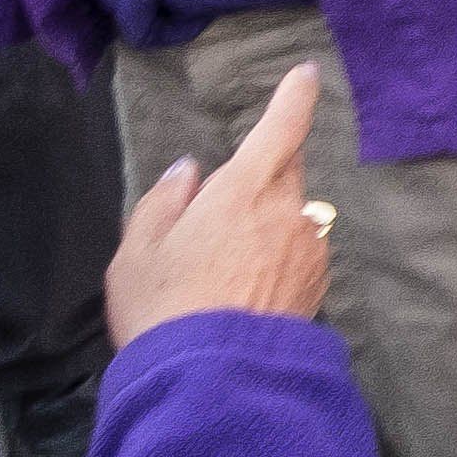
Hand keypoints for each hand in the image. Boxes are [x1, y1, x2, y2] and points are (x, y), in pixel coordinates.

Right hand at [103, 58, 332, 344]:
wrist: (211, 380)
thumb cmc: (163, 307)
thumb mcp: (138, 249)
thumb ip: (165, 200)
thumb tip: (190, 171)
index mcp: (246, 191)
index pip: (280, 128)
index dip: (293, 98)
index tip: (304, 76)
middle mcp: (289, 212)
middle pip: (284, 175)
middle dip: (259, 180)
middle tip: (216, 219)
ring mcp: (309, 251)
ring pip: (291, 219)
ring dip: (267, 228)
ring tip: (222, 273)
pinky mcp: (317, 288)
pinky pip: (298, 257)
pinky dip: (277, 263)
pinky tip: (244, 295)